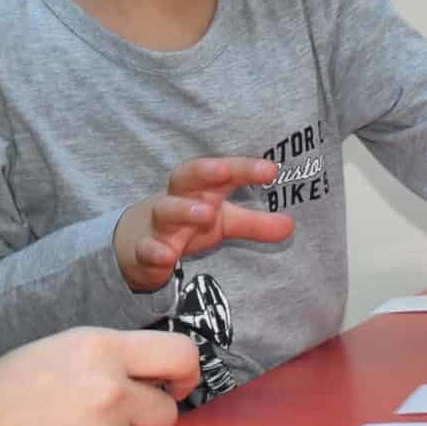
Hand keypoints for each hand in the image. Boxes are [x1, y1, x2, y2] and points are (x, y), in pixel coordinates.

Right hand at [0, 327, 199, 425]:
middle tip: (96, 424)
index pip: (181, 354)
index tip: (175, 387)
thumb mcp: (49, 353)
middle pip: (166, 413)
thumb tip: (152, 376)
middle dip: (140, 422)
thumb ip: (104, 359)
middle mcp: (110, 394)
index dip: (185, 375)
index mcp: (98, 349)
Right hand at [112, 156, 294, 292]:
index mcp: (198, 188)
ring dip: (184, 210)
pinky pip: (147, 249)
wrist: (136, 244)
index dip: (243, 168)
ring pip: (166, 210)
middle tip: (224, 171)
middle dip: (204, 172)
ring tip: (205, 213)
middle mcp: (177, 199)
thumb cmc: (186, 223)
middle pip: (185, 177)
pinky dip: (154, 251)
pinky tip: (166, 257)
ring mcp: (158, 224)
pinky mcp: (144, 250)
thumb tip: (290, 225)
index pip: (220, 172)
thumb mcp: (223, 222)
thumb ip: (255, 223)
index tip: (270, 170)